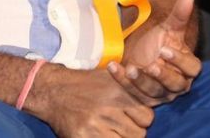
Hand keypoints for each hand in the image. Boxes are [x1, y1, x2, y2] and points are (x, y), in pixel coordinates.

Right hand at [29, 64, 152, 137]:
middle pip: (139, 133)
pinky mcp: (83, 137)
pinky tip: (103, 135)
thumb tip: (154, 99)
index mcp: (119, 93)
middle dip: (134, 132)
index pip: (147, 117)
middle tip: (123, 127)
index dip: (142, 119)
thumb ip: (132, 89)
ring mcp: (96, 126)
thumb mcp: (112, 78)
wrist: (55, 92)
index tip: (134, 117)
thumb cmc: (86, 84)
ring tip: (113, 132)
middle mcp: (109, 109)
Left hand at [115, 0, 201, 106]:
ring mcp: (161, 93)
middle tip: (150, 65)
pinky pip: (133, 93)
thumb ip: (179, 15)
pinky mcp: (143, 98)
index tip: (165, 49)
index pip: (192, 68)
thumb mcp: (169, 28)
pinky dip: (122, 81)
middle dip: (162, 76)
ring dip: (141, 81)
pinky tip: (114, 67)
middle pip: (175, 84)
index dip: (180, 61)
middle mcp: (177, 83)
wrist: (142, 51)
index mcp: (188, 67)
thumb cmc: (161, 41)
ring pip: (154, 91)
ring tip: (131, 68)